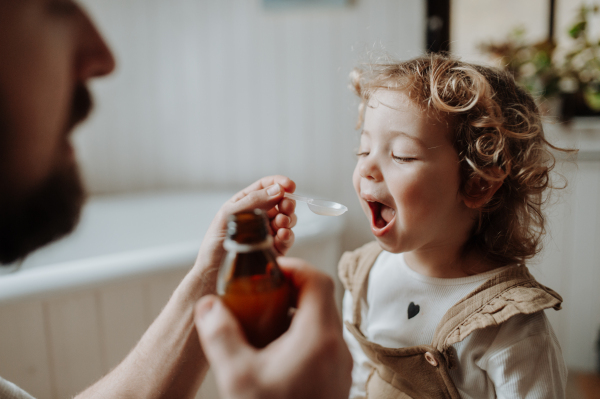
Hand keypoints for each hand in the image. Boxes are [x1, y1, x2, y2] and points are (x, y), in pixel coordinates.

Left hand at [192, 175, 296, 290]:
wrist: (213, 274)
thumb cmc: (214, 245)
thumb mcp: (228, 216)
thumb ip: (253, 201)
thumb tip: (277, 190)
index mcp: (245, 204)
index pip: (265, 187)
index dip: (279, 183)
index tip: (290, 185)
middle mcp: (258, 216)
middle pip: (280, 202)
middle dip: (286, 202)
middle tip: (286, 207)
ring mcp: (266, 232)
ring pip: (287, 219)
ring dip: (288, 218)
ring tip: (281, 223)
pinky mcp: (273, 249)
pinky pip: (287, 238)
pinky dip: (288, 234)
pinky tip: (282, 235)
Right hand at [194, 258, 351, 398]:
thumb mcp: (237, 377)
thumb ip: (220, 335)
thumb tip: (207, 305)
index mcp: (318, 336)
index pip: (316, 279)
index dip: (292, 267)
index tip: (267, 271)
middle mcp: (336, 346)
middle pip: (320, 297)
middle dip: (289, 289)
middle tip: (260, 292)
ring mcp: (340, 363)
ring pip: (321, 319)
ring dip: (294, 311)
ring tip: (262, 319)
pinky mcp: (335, 377)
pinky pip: (321, 341)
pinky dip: (300, 333)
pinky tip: (273, 350)